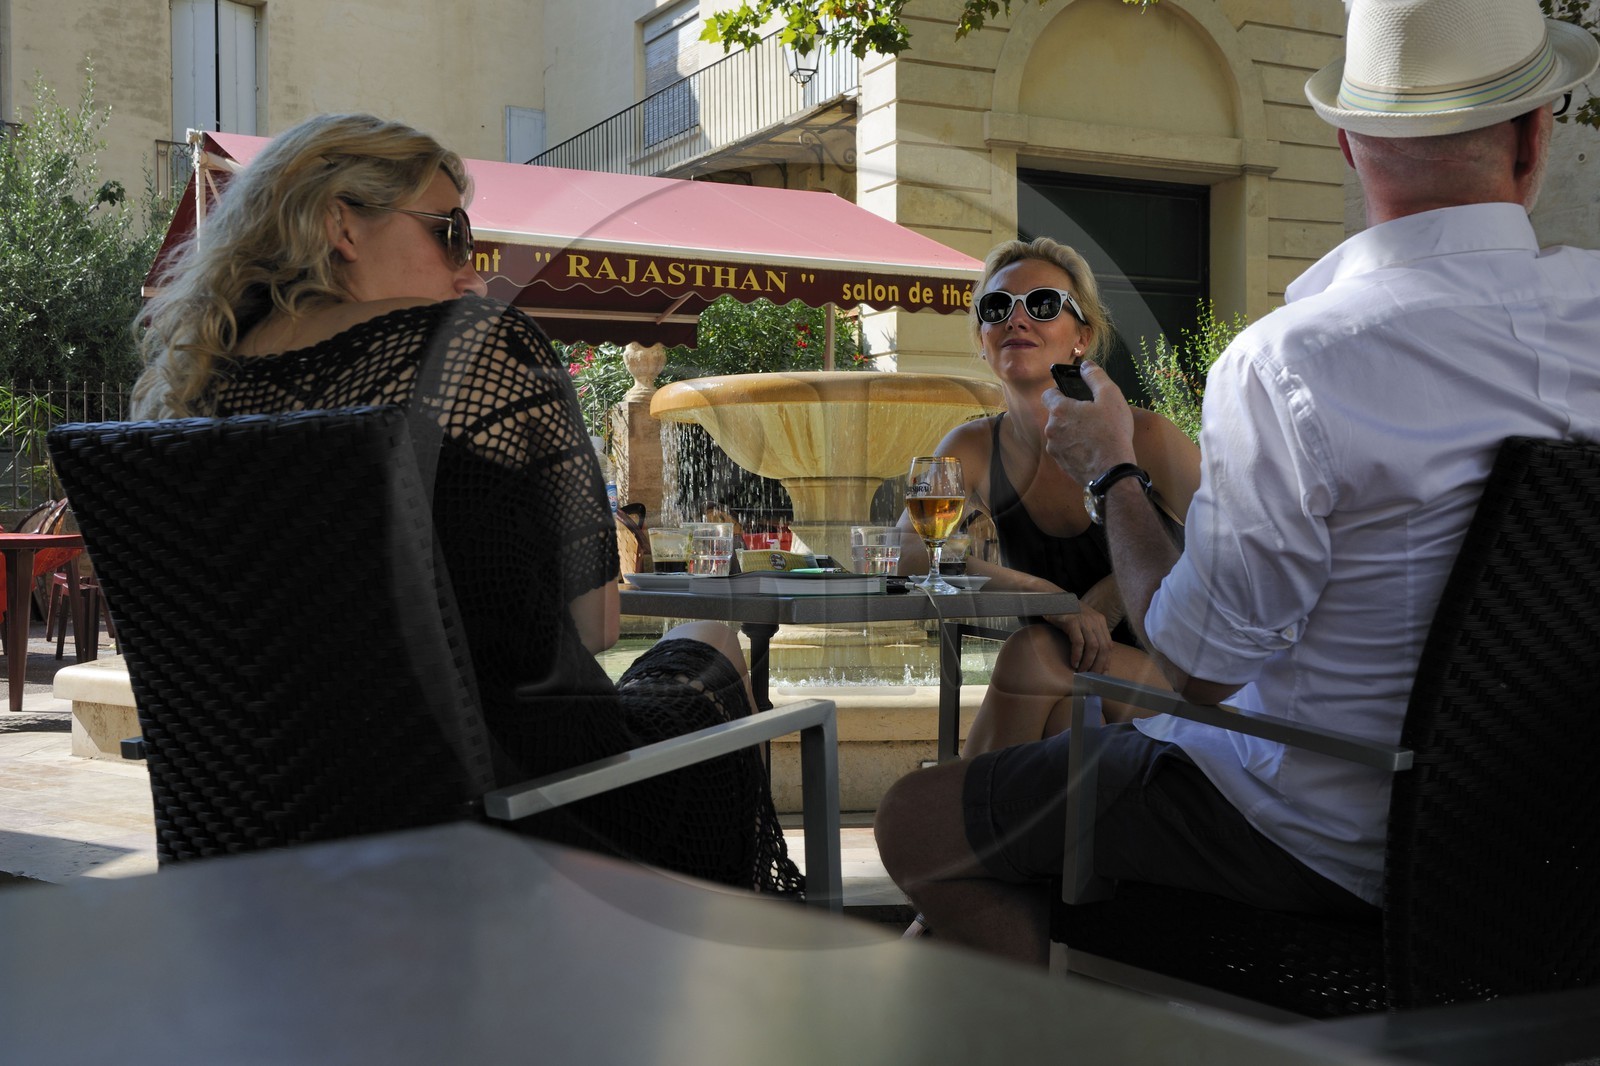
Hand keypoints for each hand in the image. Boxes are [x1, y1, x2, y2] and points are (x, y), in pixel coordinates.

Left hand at [1041, 360, 1136, 485]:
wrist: (1112, 472)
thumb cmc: (1112, 433)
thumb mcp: (1110, 396)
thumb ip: (1095, 377)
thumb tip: (1086, 365)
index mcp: (1059, 410)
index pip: (1048, 393)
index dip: (1061, 392)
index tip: (1075, 396)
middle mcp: (1051, 429)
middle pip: (1056, 414)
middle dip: (1071, 413)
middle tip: (1093, 417)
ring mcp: (1054, 448)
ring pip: (1060, 432)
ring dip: (1072, 430)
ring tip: (1094, 434)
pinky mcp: (1060, 463)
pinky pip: (1065, 448)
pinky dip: (1075, 446)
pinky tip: (1092, 449)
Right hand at [1045, 603, 1114, 673]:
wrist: (1051, 598)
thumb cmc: (1065, 613)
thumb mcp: (1082, 622)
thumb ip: (1090, 635)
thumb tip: (1095, 658)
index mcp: (1100, 621)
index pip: (1109, 645)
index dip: (1106, 661)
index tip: (1101, 673)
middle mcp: (1095, 620)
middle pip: (1104, 648)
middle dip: (1098, 665)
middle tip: (1091, 676)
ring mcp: (1084, 620)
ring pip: (1093, 647)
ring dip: (1088, 662)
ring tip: (1081, 671)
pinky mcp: (1072, 621)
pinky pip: (1079, 642)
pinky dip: (1077, 655)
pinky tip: (1073, 662)